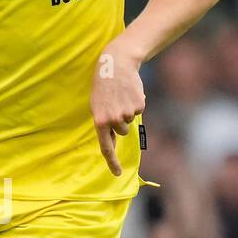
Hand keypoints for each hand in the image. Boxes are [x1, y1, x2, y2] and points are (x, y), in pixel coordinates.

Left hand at [90, 43, 145, 175]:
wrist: (115, 64)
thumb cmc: (104, 86)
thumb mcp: (98, 105)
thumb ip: (105, 123)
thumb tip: (114, 139)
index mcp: (100, 121)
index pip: (106, 147)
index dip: (112, 162)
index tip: (118, 174)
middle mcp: (113, 119)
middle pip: (123, 132)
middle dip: (121, 121)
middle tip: (115, 103)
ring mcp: (127, 113)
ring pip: (131, 121)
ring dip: (128, 111)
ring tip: (121, 96)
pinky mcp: (139, 105)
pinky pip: (139, 110)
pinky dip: (135, 102)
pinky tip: (129, 91)